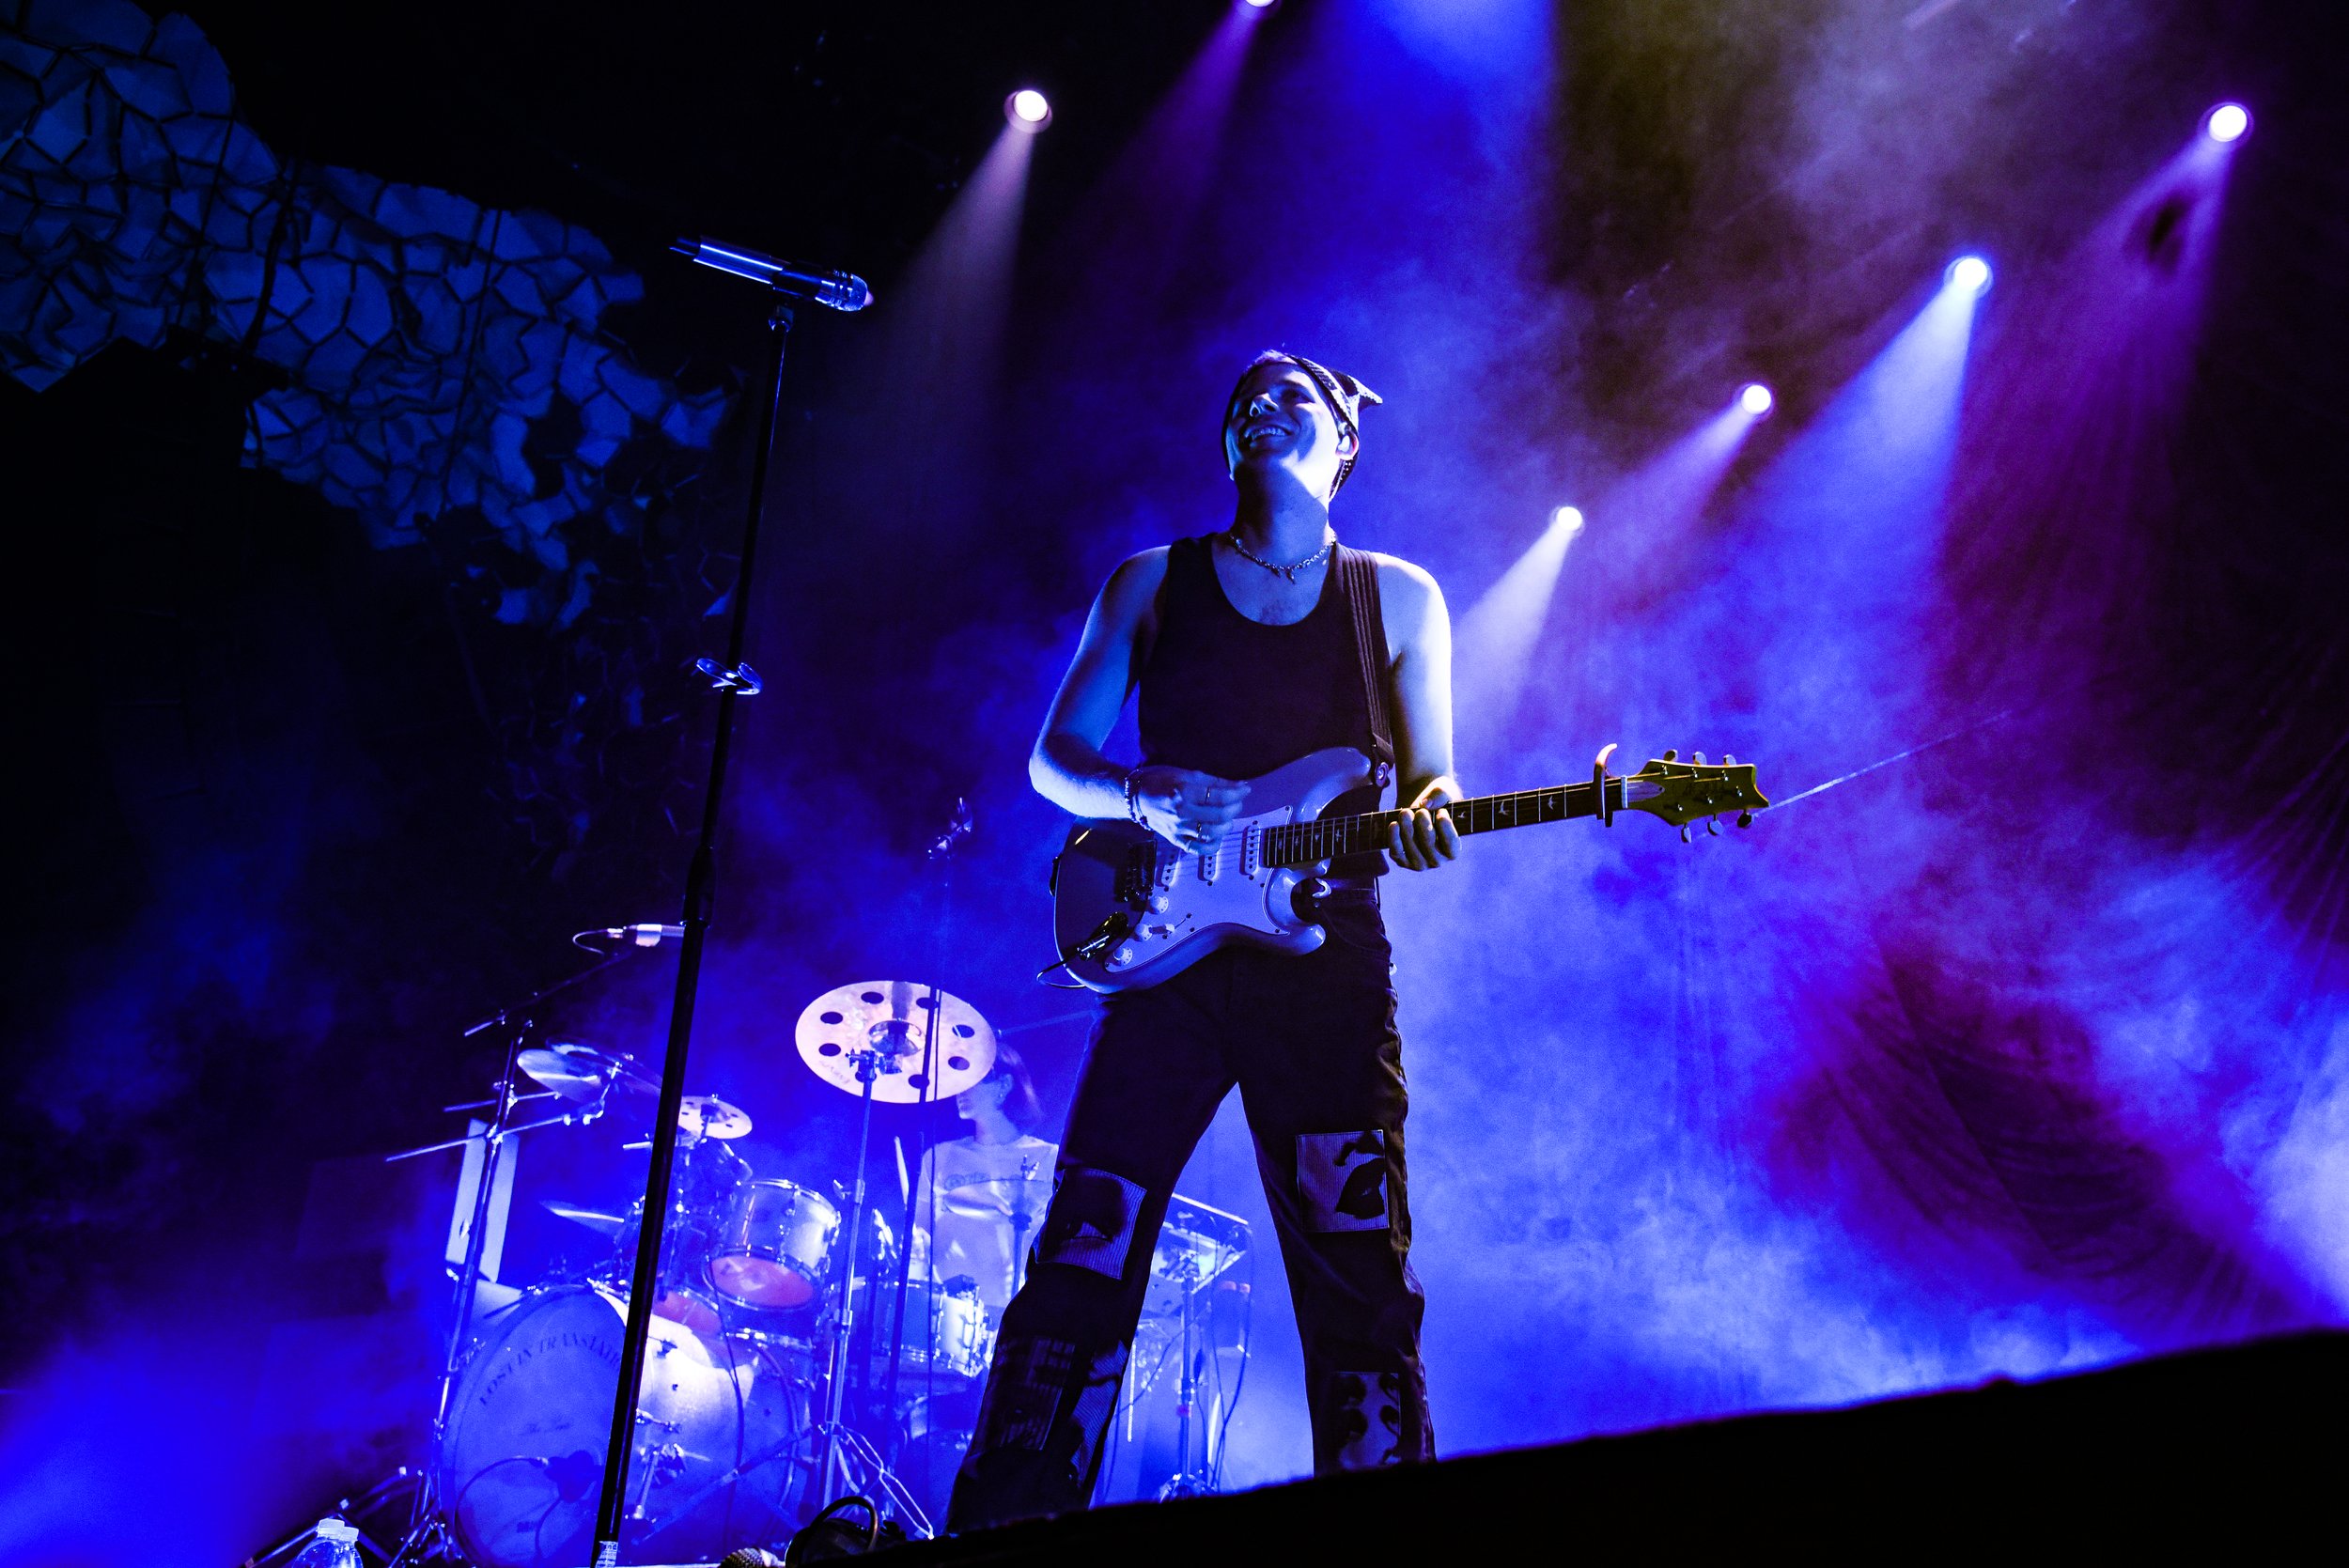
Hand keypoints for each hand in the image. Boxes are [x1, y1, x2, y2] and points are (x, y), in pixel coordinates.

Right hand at [1128, 765, 1249, 851]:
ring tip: (1228, 816)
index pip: (1219, 797)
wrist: (1136, 797)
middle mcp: (1182, 813)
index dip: (1237, 793)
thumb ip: (1214, 781)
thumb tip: (1240, 785)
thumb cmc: (1161, 780)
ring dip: (1227, 825)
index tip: (1245, 789)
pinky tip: (1217, 835)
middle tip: (1237, 802)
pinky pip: (1200, 849)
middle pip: (1219, 816)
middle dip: (1235, 808)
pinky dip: (1213, 845)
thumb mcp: (1187, 774)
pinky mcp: (1176, 840)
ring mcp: (1178, 829)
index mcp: (1184, 792)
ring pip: (1213, 833)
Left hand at [1384, 793, 1458, 870]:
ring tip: (1405, 812)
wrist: (1419, 805)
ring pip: (1412, 851)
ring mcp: (1419, 862)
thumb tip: (1425, 803)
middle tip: (1421, 811)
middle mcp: (1437, 860)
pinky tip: (1394, 824)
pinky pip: (1397, 853)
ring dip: (1407, 831)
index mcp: (1453, 848)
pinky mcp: (1402, 860)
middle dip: (1424, 828)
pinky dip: (1394, 839)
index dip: (1446, 831)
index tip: (1441, 812)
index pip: (1451, 847)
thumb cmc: (1437, 800)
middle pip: (1430, 850)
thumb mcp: (1444, 792)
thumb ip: (1439, 795)